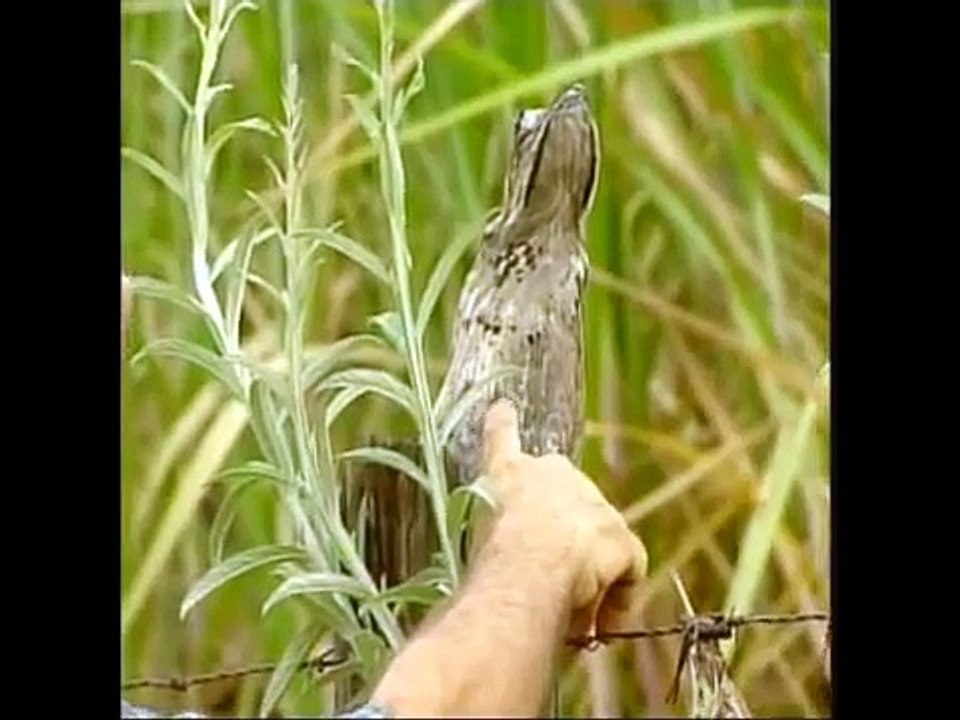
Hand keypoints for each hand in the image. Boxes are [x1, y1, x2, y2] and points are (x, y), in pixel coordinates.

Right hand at [479, 399, 647, 641]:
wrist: (524, 567)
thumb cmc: (487, 556)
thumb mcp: (474, 534)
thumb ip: (486, 524)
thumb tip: (494, 525)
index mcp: (509, 471)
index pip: (503, 439)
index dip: (502, 426)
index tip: (502, 409)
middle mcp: (553, 472)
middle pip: (567, 498)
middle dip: (564, 535)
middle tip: (553, 580)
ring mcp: (591, 501)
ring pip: (596, 540)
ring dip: (589, 573)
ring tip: (575, 614)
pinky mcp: (620, 534)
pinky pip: (626, 569)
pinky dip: (617, 598)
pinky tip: (601, 625)